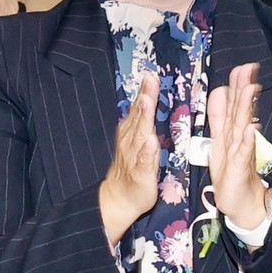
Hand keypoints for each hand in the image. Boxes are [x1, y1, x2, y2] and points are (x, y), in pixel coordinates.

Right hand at [95, 64, 162, 245]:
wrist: (120, 197)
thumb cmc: (133, 168)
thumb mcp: (139, 140)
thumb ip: (142, 120)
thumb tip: (147, 96)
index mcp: (133, 132)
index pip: (139, 108)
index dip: (145, 91)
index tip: (150, 74)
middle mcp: (132, 141)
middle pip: (139, 116)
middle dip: (145, 98)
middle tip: (150, 81)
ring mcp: (135, 157)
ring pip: (140, 135)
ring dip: (143, 118)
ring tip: (148, 102)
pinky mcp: (141, 174)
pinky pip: (144, 161)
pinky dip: (147, 152)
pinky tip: (151, 142)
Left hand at [207, 62, 270, 233]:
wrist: (240, 202)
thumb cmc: (229, 171)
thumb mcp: (219, 140)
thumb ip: (219, 116)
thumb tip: (221, 91)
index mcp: (228, 130)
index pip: (230, 104)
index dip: (234, 86)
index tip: (242, 67)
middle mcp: (236, 138)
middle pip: (239, 109)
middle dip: (242, 88)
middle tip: (248, 67)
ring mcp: (240, 152)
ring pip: (242, 126)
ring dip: (246, 108)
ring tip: (251, 89)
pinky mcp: (241, 168)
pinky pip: (244, 154)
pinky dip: (248, 142)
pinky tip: (251, 130)